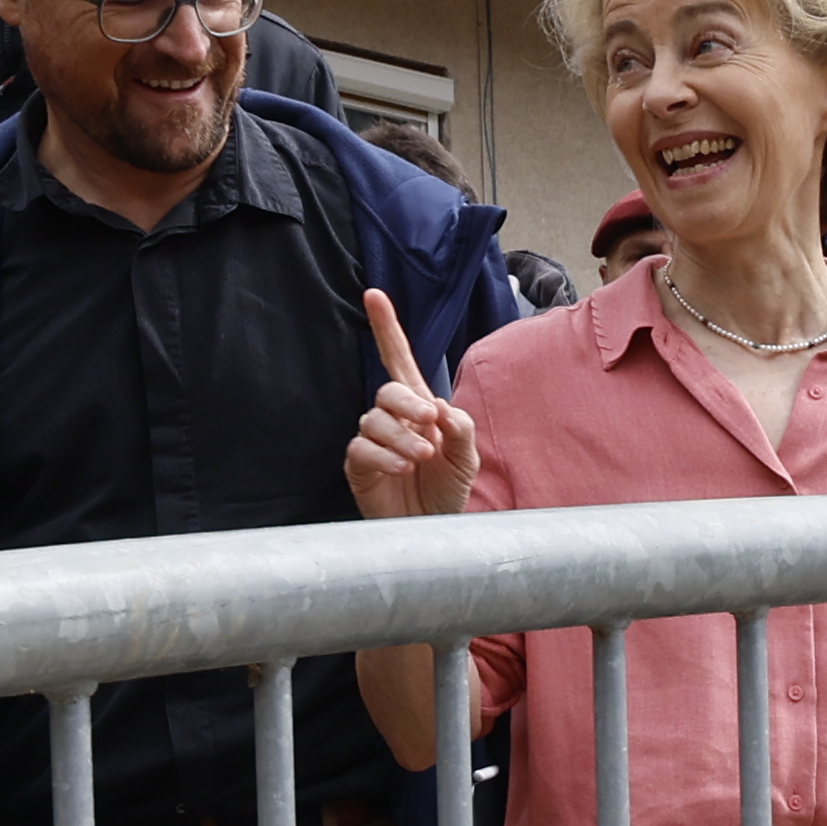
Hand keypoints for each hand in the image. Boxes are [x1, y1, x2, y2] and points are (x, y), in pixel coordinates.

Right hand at [344, 286, 476, 521]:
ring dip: (401, 436)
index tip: (375, 295)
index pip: (399, 361)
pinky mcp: (359, 465)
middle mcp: (393, 419)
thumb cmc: (448, 490)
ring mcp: (373, 441)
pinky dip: (385, 455)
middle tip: (430, 424)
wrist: (435, 530)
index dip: (387, 330)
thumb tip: (440, 406)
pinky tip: (403, 467)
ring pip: (373, 419)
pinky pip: (362, 447)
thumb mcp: (467, 458)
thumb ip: (460, 428)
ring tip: (422, 457)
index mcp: (419, 408)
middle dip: (408, 403)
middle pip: (387, 389)